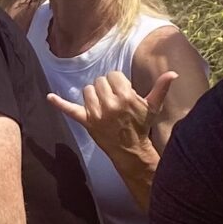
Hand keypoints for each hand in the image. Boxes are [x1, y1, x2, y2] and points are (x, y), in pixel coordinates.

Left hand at [48, 68, 176, 171]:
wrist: (130, 150)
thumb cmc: (141, 125)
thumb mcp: (153, 107)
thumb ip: (161, 88)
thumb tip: (174, 73)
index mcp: (126, 97)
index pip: (113, 76)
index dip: (118, 82)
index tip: (123, 92)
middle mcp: (110, 104)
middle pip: (100, 82)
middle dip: (106, 88)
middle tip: (114, 100)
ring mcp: (97, 113)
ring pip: (87, 90)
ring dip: (94, 95)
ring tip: (103, 105)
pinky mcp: (86, 122)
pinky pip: (70, 110)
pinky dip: (59, 103)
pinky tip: (49, 97)